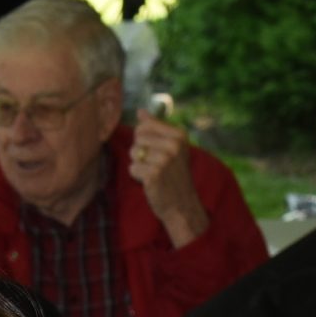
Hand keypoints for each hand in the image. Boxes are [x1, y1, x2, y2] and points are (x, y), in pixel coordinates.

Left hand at [127, 118, 208, 247]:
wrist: (182, 204)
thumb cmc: (174, 175)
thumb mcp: (172, 147)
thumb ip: (156, 127)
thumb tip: (140, 111)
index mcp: (179, 135)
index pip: (144, 126)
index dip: (142, 138)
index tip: (154, 150)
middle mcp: (173, 145)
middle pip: (137, 138)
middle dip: (139, 151)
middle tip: (153, 164)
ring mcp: (164, 159)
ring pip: (134, 153)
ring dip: (139, 165)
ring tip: (153, 172)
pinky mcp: (154, 174)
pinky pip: (132, 168)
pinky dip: (137, 176)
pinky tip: (150, 182)